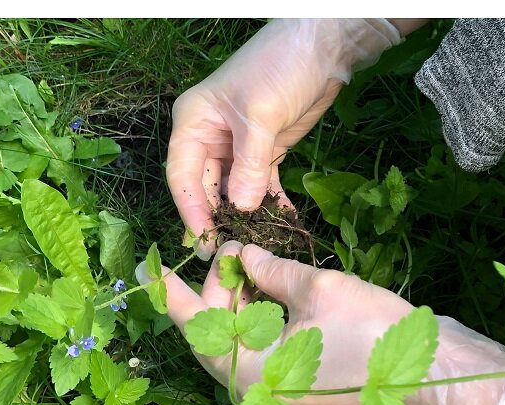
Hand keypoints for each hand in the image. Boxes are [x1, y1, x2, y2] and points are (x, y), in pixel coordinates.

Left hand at [138, 244, 504, 404]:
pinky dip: (266, 327)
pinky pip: (269, 360)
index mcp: (250, 375)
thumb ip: (270, 270)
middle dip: (221, 293)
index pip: (194, 328)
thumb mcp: (317, 289)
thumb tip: (244, 255)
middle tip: (234, 251)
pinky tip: (275, 293)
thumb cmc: (374, 335)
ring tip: (255, 266)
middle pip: (218, 339)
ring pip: (245, 349)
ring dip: (244, 308)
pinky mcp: (302, 398)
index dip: (172, 292)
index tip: (153, 265)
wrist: (433, 378)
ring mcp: (282, 401)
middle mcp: (259, 396)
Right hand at [167, 19, 399, 256]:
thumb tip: (239, 209)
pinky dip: (269, 207)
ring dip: (245, 218)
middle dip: (218, 220)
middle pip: (206, 190)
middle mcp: (209, 138)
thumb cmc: (279, 69)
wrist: (322, 49)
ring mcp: (237, 149)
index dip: (191, 212)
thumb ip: (249, 166)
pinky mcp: (264, 155)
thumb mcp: (260, 117)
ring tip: (257, 245)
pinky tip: (280, 227)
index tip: (203, 241)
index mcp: (194, 123)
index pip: (182, 177)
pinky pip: (260, 189)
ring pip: (233, 194)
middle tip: (230, 254)